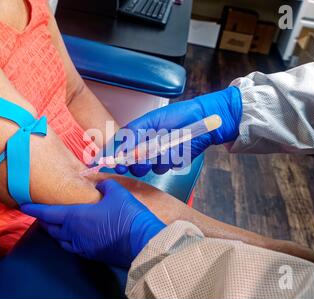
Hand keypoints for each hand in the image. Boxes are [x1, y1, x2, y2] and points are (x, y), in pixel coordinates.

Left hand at [21, 179, 164, 267]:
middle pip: (51, 228)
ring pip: (61, 241)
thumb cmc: (127, 215)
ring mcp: (83, 247)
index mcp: (75, 217)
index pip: (47, 213)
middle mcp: (74, 234)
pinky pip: (74, 247)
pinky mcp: (92, 255)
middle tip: (43, 213)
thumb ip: (104, 186)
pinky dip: (69, 240)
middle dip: (45, 220)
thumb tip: (99, 185)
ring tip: (57, 224)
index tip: (23, 206)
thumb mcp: (116, 192)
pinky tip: (77, 235)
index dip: (34, 209)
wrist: (142, 242)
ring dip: (56, 232)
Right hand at [115, 87, 242, 176]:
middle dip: (138, 163)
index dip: (115, 159)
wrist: (201, 119)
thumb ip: (133, 134)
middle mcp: (147, 149)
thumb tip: (118, 150)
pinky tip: (179, 148)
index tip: (112, 164)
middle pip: (134, 166)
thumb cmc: (176, 115)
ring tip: (168, 145)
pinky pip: (167, 167)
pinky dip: (172, 158)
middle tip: (143, 156)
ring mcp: (160, 157)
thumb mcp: (150, 120)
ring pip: (151, 168)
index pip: (121, 151)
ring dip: (158, 158)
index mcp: (138, 137)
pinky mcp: (174, 163)